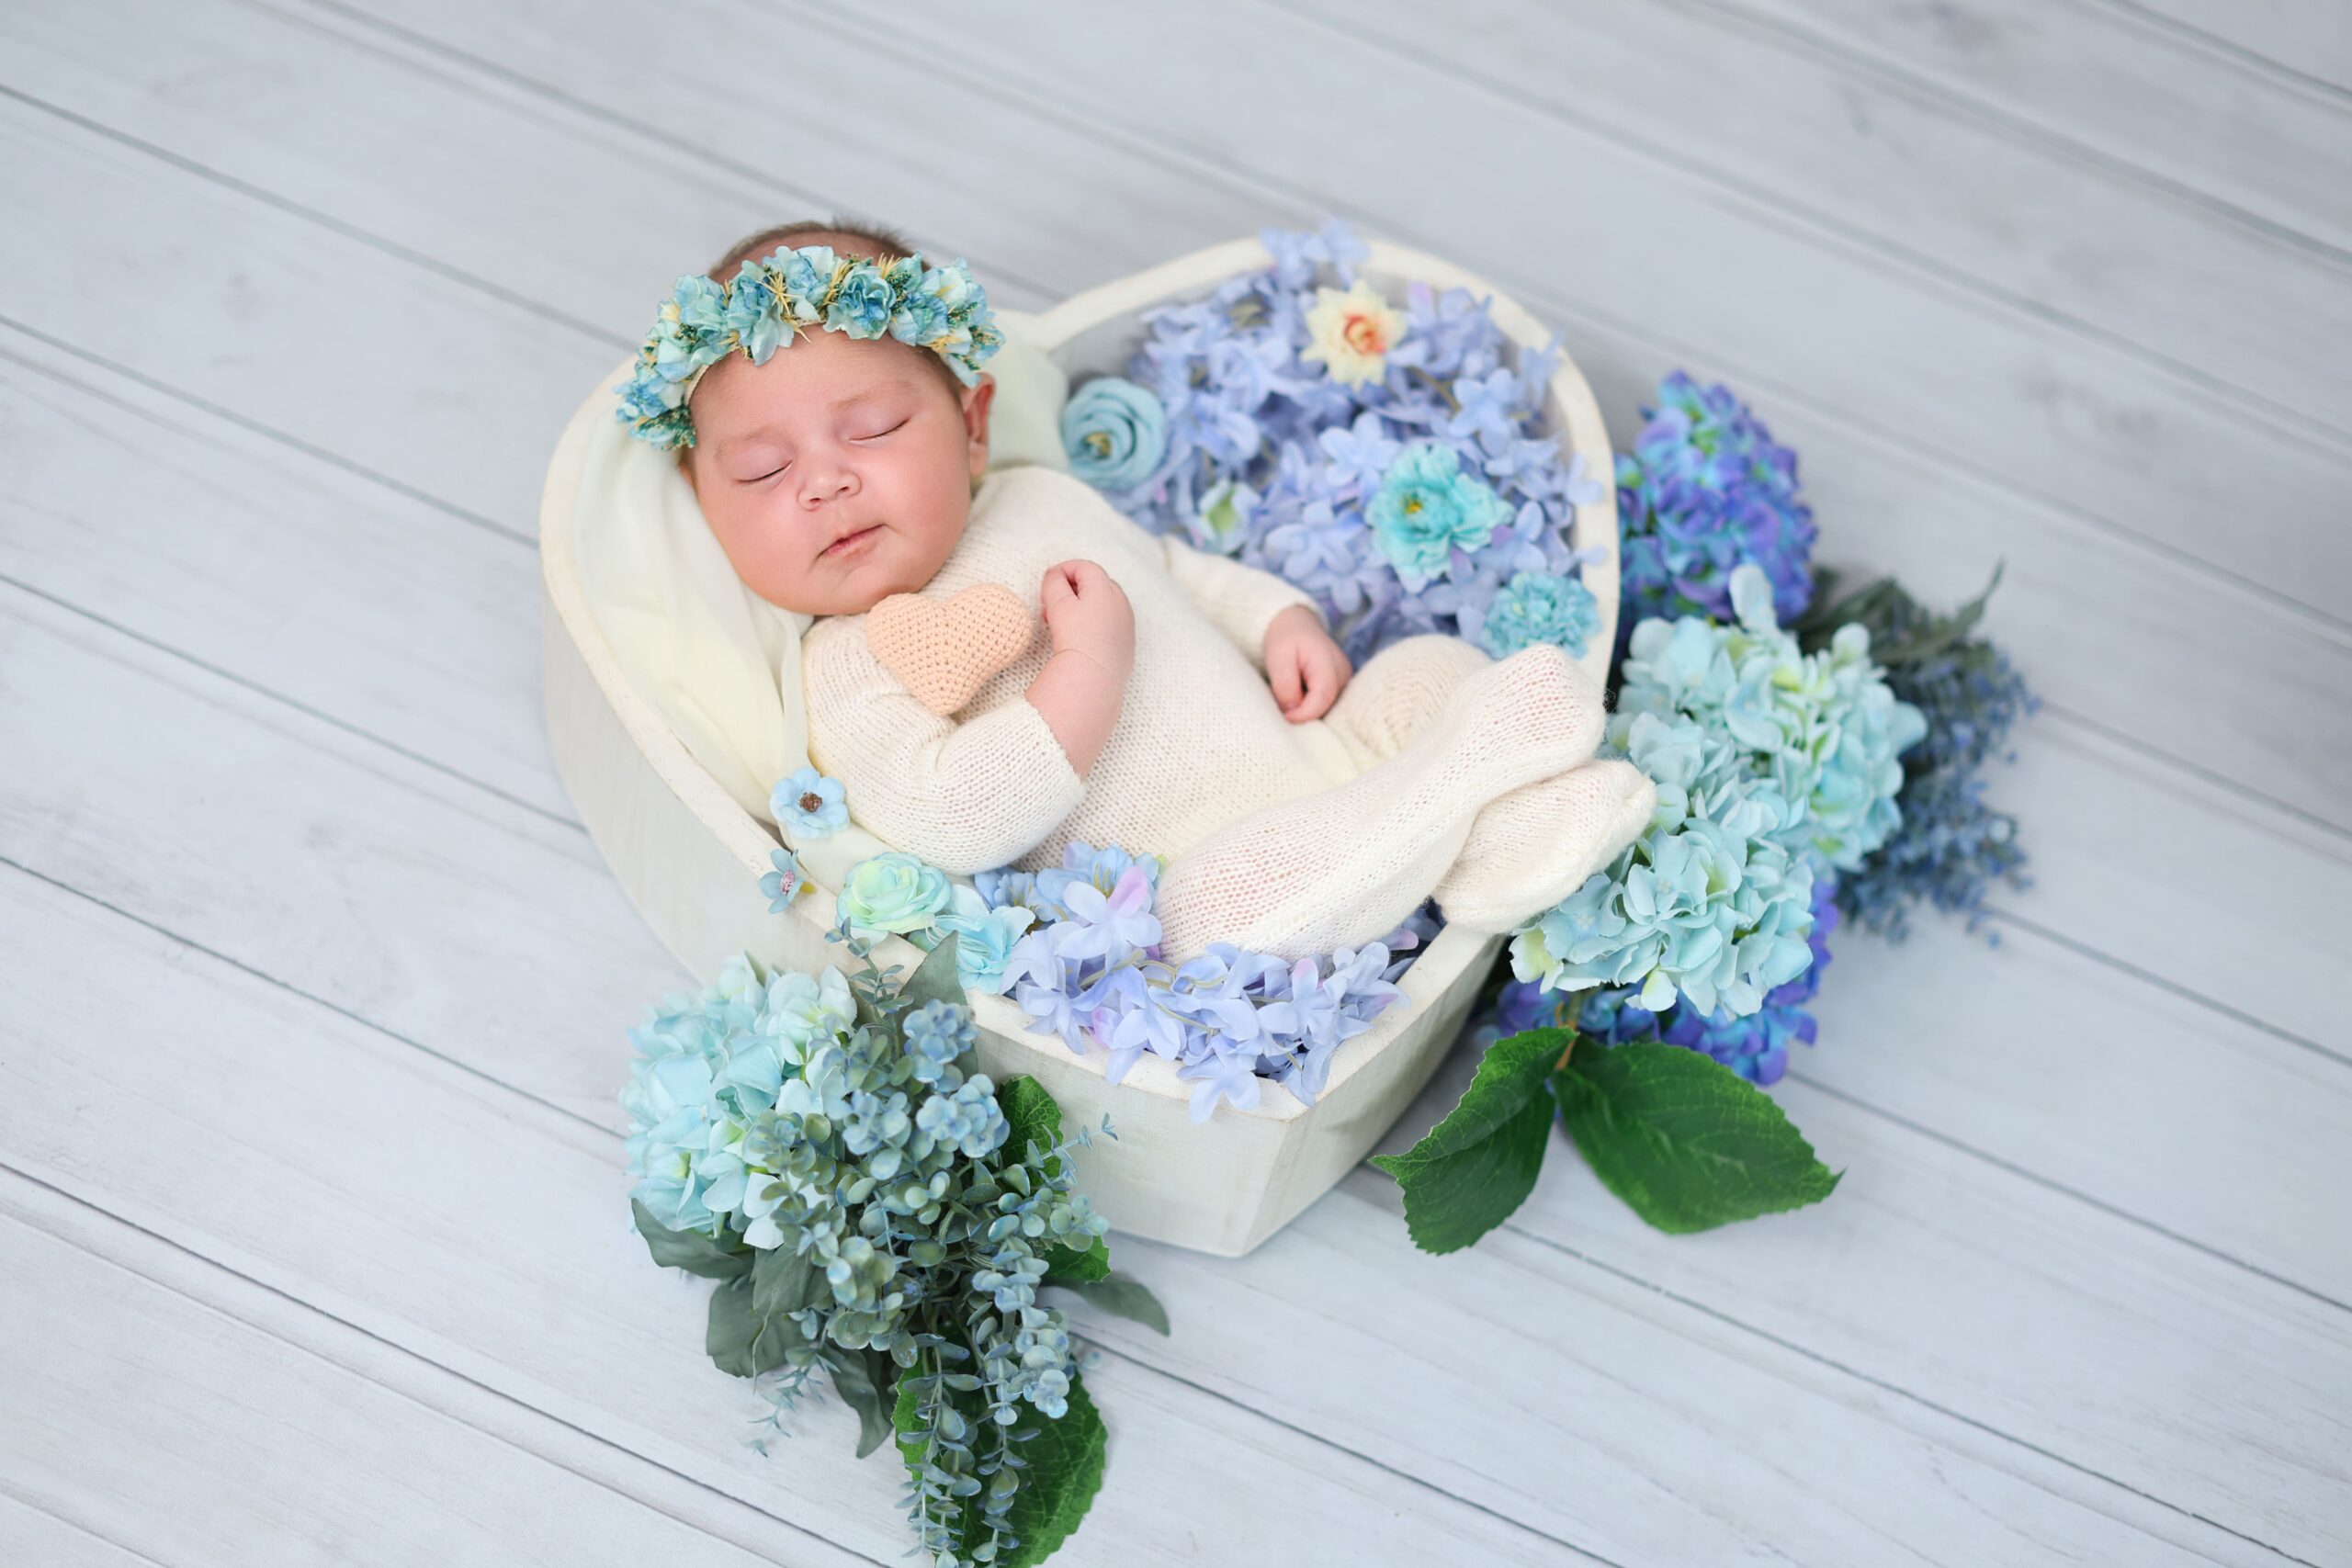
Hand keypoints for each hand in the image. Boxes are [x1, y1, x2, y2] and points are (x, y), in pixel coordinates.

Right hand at [1038, 559, 1134, 685]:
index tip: (1047, 584)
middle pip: (1094, 584)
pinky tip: (1077, 637)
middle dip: (1070, 590)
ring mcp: (1126, 621)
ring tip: (1059, 623)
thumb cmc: (1076, 637)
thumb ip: (1053, 582)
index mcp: (1105, 587)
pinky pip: (1107, 622)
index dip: (1062, 570)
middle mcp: (1120, 601)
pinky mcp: (1126, 640)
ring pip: (1100, 604)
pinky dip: (1091, 622)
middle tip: (1050, 605)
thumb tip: (1055, 574)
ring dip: (1079, 607)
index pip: (1084, 567)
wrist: (1096, 676)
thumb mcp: (1058, 604)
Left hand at [1264, 604, 1350, 722]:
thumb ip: (1285, 685)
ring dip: (1306, 707)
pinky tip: (1299, 691)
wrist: (1295, 625)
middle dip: (1303, 711)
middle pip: (1325, 706)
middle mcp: (1343, 673)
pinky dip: (1310, 703)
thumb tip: (1291, 711)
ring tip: (1290, 690)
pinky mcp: (1341, 685)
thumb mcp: (1277, 658)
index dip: (1303, 714)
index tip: (1284, 716)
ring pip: (1325, 707)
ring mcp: (1345, 679)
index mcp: (1328, 662)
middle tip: (1282, 701)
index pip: (1322, 698)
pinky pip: (1326, 703)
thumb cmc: (1285, 639)